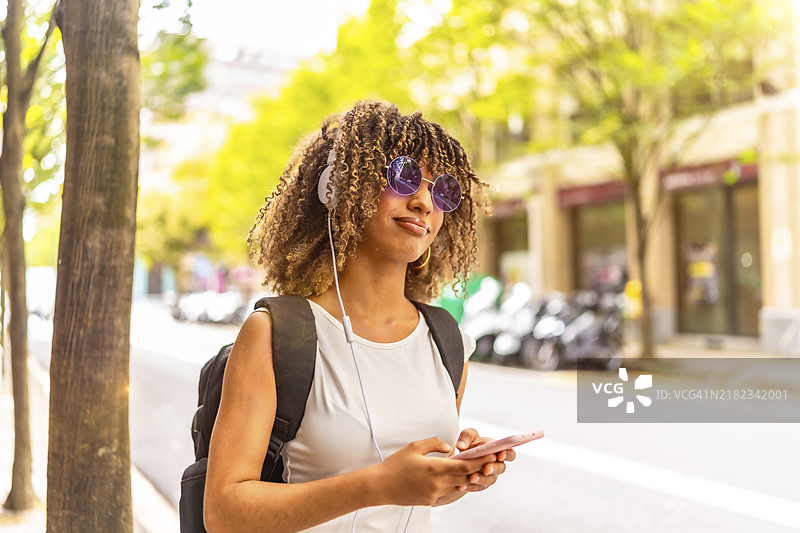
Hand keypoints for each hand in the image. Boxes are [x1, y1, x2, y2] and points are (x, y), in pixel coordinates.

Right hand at [372, 437, 495, 505]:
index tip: (491, 455)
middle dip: (480, 468)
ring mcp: (434, 494)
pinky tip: (460, 480)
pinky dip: (455, 486)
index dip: (480, 461)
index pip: (465, 465)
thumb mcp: (414, 447)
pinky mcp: (430, 501)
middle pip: (466, 476)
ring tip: (479, 470)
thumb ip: (434, 443)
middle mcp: (437, 483)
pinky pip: (447, 492)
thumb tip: (449, 447)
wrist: (380, 486)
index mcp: (434, 467)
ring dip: (469, 478)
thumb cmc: (395, 465)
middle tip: (492, 461)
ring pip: (458, 486)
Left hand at [453, 428, 515, 492]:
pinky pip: (478, 487)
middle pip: (501, 468)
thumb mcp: (468, 435)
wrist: (460, 457)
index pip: (509, 453)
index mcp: (498, 450)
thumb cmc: (469, 443)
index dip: (507, 455)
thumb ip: (466, 436)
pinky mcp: (481, 484)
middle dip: (494, 468)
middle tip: (486, 469)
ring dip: (481, 479)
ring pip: (490, 479)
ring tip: (471, 478)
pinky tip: (462, 486)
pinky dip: (470, 487)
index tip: (500, 455)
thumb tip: (461, 445)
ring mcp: (490, 475)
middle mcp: (497, 464)